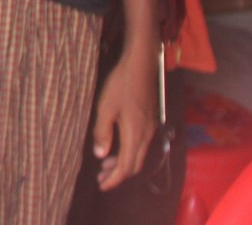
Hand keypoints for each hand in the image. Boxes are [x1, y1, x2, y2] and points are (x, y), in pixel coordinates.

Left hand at [92, 45, 159, 190]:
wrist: (142, 65)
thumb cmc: (121, 84)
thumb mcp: (106, 107)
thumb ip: (102, 132)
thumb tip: (100, 155)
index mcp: (135, 134)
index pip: (127, 166)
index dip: (114, 179)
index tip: (101, 186)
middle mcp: (147, 135)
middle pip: (135, 165)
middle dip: (118, 175)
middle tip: (100, 179)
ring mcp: (150, 128)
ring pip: (138, 155)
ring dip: (123, 164)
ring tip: (105, 166)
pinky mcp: (150, 121)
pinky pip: (141, 145)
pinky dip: (128, 152)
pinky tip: (116, 147)